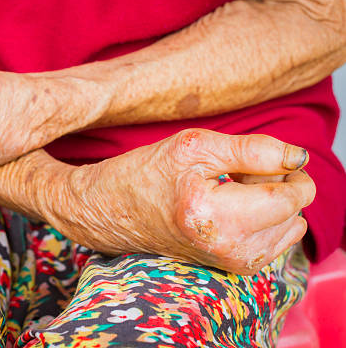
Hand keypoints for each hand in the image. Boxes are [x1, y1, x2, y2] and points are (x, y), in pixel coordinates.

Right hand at [42, 129, 314, 274]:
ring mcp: (233, 263)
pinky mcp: (235, 267)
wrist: (113, 210)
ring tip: (227, 193)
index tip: (250, 161)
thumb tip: (299, 158)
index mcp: (216, 217)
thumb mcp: (196, 146)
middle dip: (273, 186)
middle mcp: (229, 249)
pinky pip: (277, 237)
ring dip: (268, 202)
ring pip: (290, 224)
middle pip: (294, 210)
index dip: (282, 169)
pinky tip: (229, 208)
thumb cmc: (145, 174)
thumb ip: (255, 150)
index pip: (292, 196)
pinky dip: (262, 218)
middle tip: (230, 176)